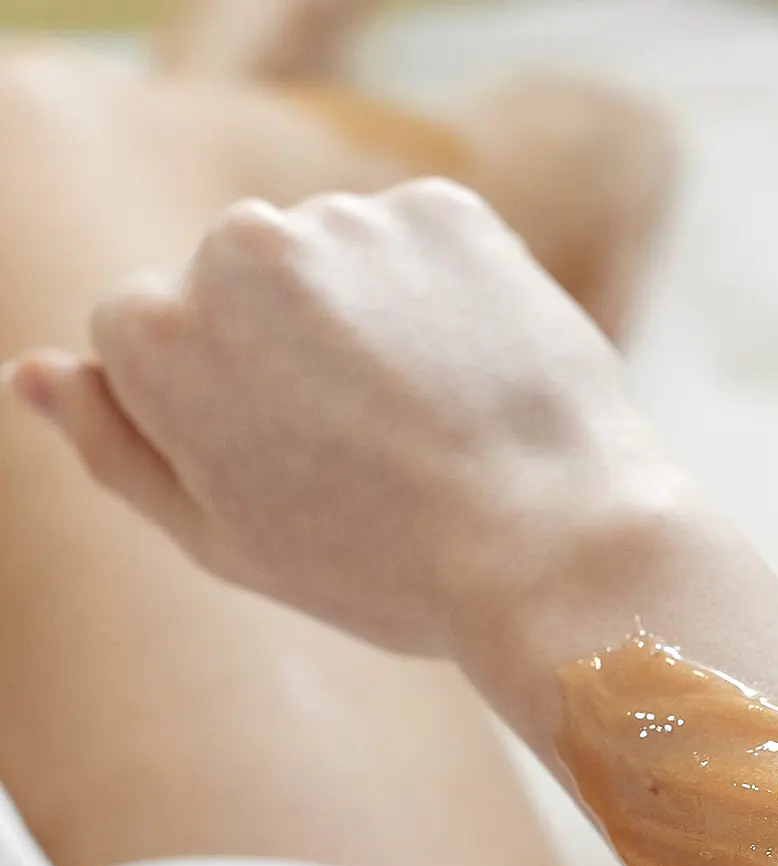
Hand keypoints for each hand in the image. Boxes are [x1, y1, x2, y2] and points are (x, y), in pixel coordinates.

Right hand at [1, 179, 674, 655]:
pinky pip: (424, 248)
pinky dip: (448, 300)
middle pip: (242, 288)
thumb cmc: (385, 568)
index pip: (153, 336)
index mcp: (156, 333)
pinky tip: (478, 377)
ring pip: (337, 263)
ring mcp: (345, 222)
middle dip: (292, 353)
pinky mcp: (445, 211)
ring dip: (373, 323)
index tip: (289, 468)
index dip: (224, 411)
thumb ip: (118, 448)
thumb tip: (31, 373)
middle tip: (371, 454)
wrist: (551, 548)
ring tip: (433, 422)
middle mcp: (235, 250)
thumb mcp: (226, 538)